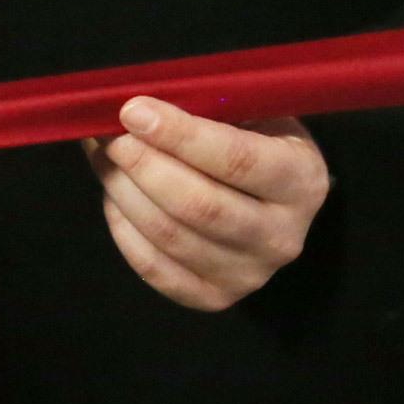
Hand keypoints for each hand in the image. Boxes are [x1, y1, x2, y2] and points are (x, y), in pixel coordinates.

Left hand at [81, 98, 327, 310]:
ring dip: (123, 190)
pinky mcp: (215, 297)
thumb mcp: (250, 111)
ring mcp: (251, 274)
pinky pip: (155, 268)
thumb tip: (135, 105)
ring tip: (102, 156)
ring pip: (170, 236)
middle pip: (200, 206)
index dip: (179, 135)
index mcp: (301, 180)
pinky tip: (114, 195)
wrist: (270, 196)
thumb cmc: (253, 139)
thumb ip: (205, 106)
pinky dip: (123, 229)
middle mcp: (283, 236)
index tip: (132, 110)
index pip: (237, 160)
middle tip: (108, 135)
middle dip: (143, 165)